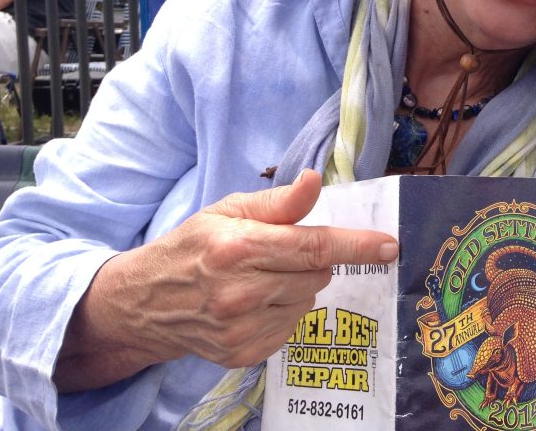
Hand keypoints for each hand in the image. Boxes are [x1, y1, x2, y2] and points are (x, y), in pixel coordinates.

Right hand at [55, 169, 397, 389]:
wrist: (145, 303)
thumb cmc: (192, 246)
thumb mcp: (228, 210)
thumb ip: (279, 202)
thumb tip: (315, 181)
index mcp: (238, 248)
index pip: (313, 246)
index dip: (356, 245)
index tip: (390, 245)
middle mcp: (240, 293)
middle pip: (318, 273)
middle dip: (313, 258)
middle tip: (280, 252)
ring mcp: (242, 329)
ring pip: (309, 299)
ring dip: (298, 285)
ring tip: (260, 278)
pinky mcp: (244, 354)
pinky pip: (292, 325)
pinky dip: (284, 310)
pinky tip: (254, 302)